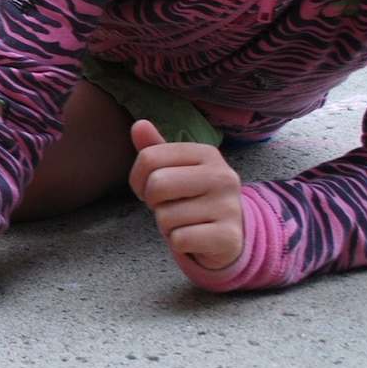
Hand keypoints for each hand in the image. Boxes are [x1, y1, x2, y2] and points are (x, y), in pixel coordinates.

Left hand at [128, 120, 243, 270]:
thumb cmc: (194, 198)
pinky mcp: (228, 236)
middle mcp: (223, 176)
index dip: (137, 178)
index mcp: (208, 153)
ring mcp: (229, 206)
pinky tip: (194, 238)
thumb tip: (139, 124)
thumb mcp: (177, 171)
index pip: (149, 157)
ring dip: (167, 225)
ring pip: (166, 216)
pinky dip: (178, 243)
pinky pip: (179, 240)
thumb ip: (156, 149)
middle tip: (169, 206)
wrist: (228, 235)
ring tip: (186, 222)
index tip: (149, 188)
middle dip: (153, 202)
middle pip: (156, 185)